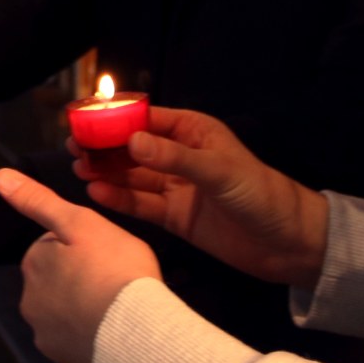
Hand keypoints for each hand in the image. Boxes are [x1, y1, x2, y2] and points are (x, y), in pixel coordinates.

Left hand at [0, 169, 159, 362]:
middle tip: (112, 280)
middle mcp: (29, 302)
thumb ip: (38, 201)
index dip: (79, 248)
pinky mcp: (65, 362)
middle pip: (55, 282)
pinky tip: (112, 331)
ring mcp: (46, 335)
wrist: (138, 332)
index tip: (103, 254)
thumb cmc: (114, 269)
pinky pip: (75, 343)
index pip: (51, 248)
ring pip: (64, 314)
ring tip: (115, 308)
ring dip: (82, 309)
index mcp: (33, 264)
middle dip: (77, 280)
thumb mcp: (79, 222)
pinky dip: (89, 337)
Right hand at [71, 106, 326, 288]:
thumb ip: (175, 157)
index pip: (147, 119)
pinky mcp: (176, 217)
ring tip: (78, 170)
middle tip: (73, 147)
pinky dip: (119, 199)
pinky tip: (96, 194)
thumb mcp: (219, 170)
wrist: (289, 243)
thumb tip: (131, 141)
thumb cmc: (260, 194)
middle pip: (134, 148)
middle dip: (104, 147)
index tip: (85, 120)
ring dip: (107, 173)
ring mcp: (177, 188)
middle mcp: (180, 156)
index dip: (115, 119)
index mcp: (194, 132)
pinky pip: (141, 204)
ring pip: (133, 176)